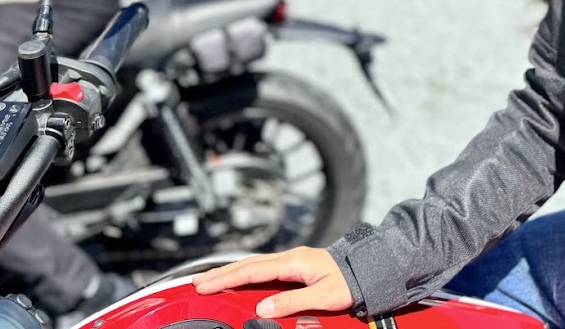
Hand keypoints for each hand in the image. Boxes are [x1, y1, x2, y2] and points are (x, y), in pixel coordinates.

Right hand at [191, 246, 353, 317]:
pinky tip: (238, 278)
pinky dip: (245, 271)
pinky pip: (263, 267)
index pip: (251, 271)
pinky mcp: (295, 264)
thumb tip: (262, 307)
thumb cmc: (349, 280)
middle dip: (220, 273)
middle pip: (247, 264)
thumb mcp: (323, 295)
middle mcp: (290, 257)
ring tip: (209, 280)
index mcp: (293, 262)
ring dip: (230, 271)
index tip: (204, 286)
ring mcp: (292, 259)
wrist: (368, 267)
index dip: (225, 278)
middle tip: (196, 283)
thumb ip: (293, 301)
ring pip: (254, 264)